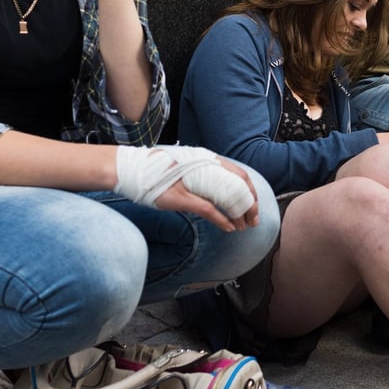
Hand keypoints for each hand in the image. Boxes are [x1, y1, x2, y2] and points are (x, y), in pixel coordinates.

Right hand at [115, 146, 259, 231]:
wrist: (134, 169)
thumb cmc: (158, 171)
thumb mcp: (186, 172)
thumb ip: (203, 177)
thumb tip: (218, 192)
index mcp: (208, 160)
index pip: (240, 174)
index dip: (251, 190)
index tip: (255, 204)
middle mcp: (205, 167)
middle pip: (239, 186)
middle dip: (251, 205)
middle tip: (254, 219)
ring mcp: (194, 182)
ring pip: (227, 198)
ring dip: (239, 214)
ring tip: (245, 226)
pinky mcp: (182, 197)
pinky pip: (208, 210)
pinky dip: (221, 220)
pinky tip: (230, 228)